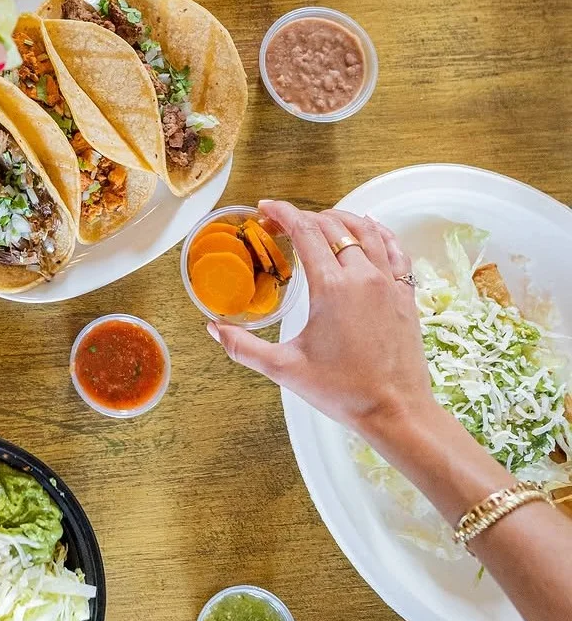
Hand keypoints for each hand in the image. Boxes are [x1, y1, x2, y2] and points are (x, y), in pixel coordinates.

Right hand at [206, 200, 436, 439]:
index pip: (304, 231)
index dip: (282, 213)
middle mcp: (362, 276)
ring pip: (365, 230)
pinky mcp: (406, 295)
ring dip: (340, 218)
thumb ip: (244, 347)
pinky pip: (395, 250)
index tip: (266, 208)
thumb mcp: (285, 369)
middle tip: (282, 224)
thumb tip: (214, 328)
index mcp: (331, 287)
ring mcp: (388, 283)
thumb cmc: (343, 391)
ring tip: (320, 220)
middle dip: (303, 217)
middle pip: (332, 225)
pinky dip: (379, 233)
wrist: (397, 412)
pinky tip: (370, 230)